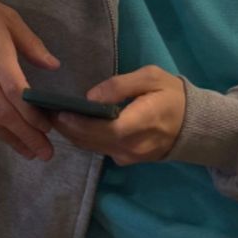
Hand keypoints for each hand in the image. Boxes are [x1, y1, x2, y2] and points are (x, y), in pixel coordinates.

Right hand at [0, 0, 60, 159]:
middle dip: (26, 136)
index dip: (32, 114)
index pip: (15, 91)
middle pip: (3, 112)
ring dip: (10, 138)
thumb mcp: (7, 16)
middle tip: (45, 153)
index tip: (48, 127)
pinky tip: (6, 135)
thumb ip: (31, 43)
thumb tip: (53, 66)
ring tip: (29, 151)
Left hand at [51, 65, 185, 165]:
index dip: (80, 123)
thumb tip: (90, 97)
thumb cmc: (172, 95)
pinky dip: (83, 138)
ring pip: (92, 147)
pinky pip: (99, 149)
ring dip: (71, 133)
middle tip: (44, 111)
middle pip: (93, 141)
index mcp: (143, 122)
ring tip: (52, 116)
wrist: (193, 124)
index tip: (59, 112)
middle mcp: (134, 146)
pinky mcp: (126, 160)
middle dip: (67, 127)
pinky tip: (71, 124)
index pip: (107, 129)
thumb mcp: (151, 77)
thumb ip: (120, 85)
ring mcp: (129, 157)